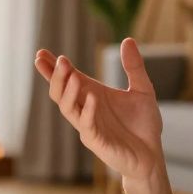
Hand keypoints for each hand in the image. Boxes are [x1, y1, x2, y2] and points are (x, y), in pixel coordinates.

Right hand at [33, 38, 163, 180]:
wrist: (151, 154)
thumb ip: (134, 66)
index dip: (52, 68)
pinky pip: (86, 126)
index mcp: (92, 95)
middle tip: (59, 61)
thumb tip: (127, 39)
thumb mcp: (143, 89)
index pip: (67, 79)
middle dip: (56, 77)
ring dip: (68, 92)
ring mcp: (88, 126)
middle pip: (59, 92)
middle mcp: (85, 109)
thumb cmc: (143, 125)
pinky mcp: (97, 141)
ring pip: (67, 109)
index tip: (41, 54)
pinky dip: (87, 111)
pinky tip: (92, 97)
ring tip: (73, 75)